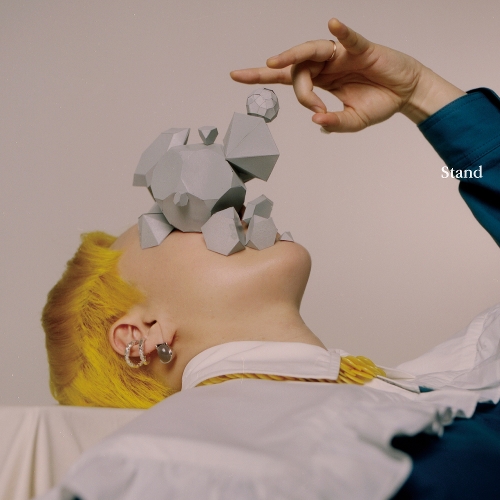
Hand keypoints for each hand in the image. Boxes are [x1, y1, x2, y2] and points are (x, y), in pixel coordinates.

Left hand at [230, 18, 464, 131]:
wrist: (405, 95)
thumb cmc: (379, 103)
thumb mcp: (353, 122)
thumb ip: (334, 123)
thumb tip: (317, 121)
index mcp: (320, 82)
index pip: (285, 77)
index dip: (260, 75)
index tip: (235, 75)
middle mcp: (326, 66)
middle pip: (297, 70)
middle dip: (299, 90)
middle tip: (315, 107)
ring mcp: (341, 55)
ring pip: (311, 51)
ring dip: (293, 56)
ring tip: (277, 61)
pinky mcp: (362, 49)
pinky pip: (349, 38)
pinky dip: (342, 31)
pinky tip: (333, 24)